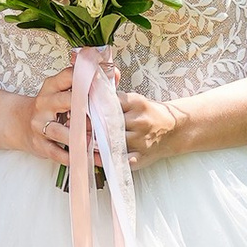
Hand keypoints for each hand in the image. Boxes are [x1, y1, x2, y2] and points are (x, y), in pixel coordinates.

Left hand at [25, 77, 183, 165]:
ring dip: (93, 143)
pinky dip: (105, 160)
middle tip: (71, 125)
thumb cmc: (149, 113)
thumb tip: (89, 86)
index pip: (110, 103)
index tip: (76, 106)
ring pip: (112, 143)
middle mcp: (140, 122)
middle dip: (89, 125)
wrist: (174, 130)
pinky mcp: (141, 157)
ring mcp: (141, 141)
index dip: (91, 106)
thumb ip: (114, 97)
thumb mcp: (135, 100)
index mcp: (137, 103)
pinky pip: (120, 161)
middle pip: (109, 124)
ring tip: (78, 140)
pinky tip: (93, 158)